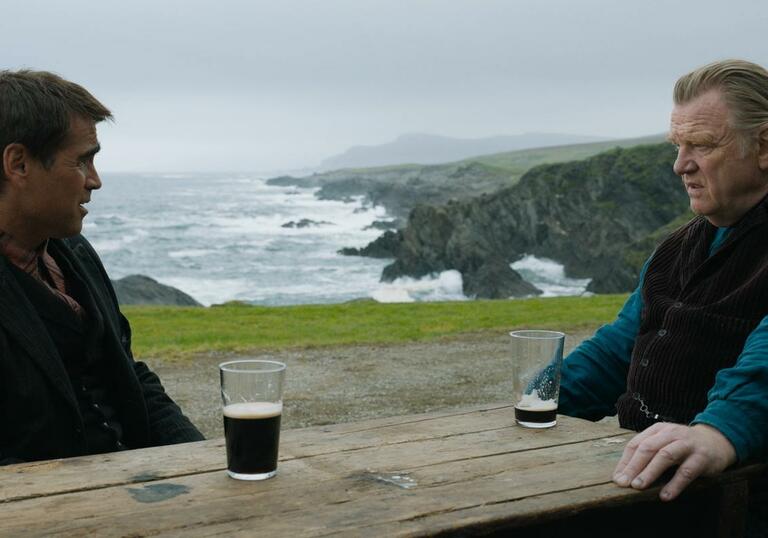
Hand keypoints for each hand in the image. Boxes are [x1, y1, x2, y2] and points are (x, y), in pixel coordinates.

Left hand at [612, 423, 736, 500]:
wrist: (717, 441)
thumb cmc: (683, 446)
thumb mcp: (664, 443)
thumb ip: (646, 454)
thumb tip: (623, 475)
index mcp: (657, 430)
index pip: (636, 444)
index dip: (625, 462)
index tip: (617, 478)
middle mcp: (671, 434)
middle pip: (648, 448)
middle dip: (634, 466)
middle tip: (624, 483)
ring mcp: (687, 444)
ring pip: (665, 456)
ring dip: (650, 472)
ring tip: (638, 487)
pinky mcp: (702, 457)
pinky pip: (686, 471)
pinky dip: (674, 484)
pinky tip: (665, 496)